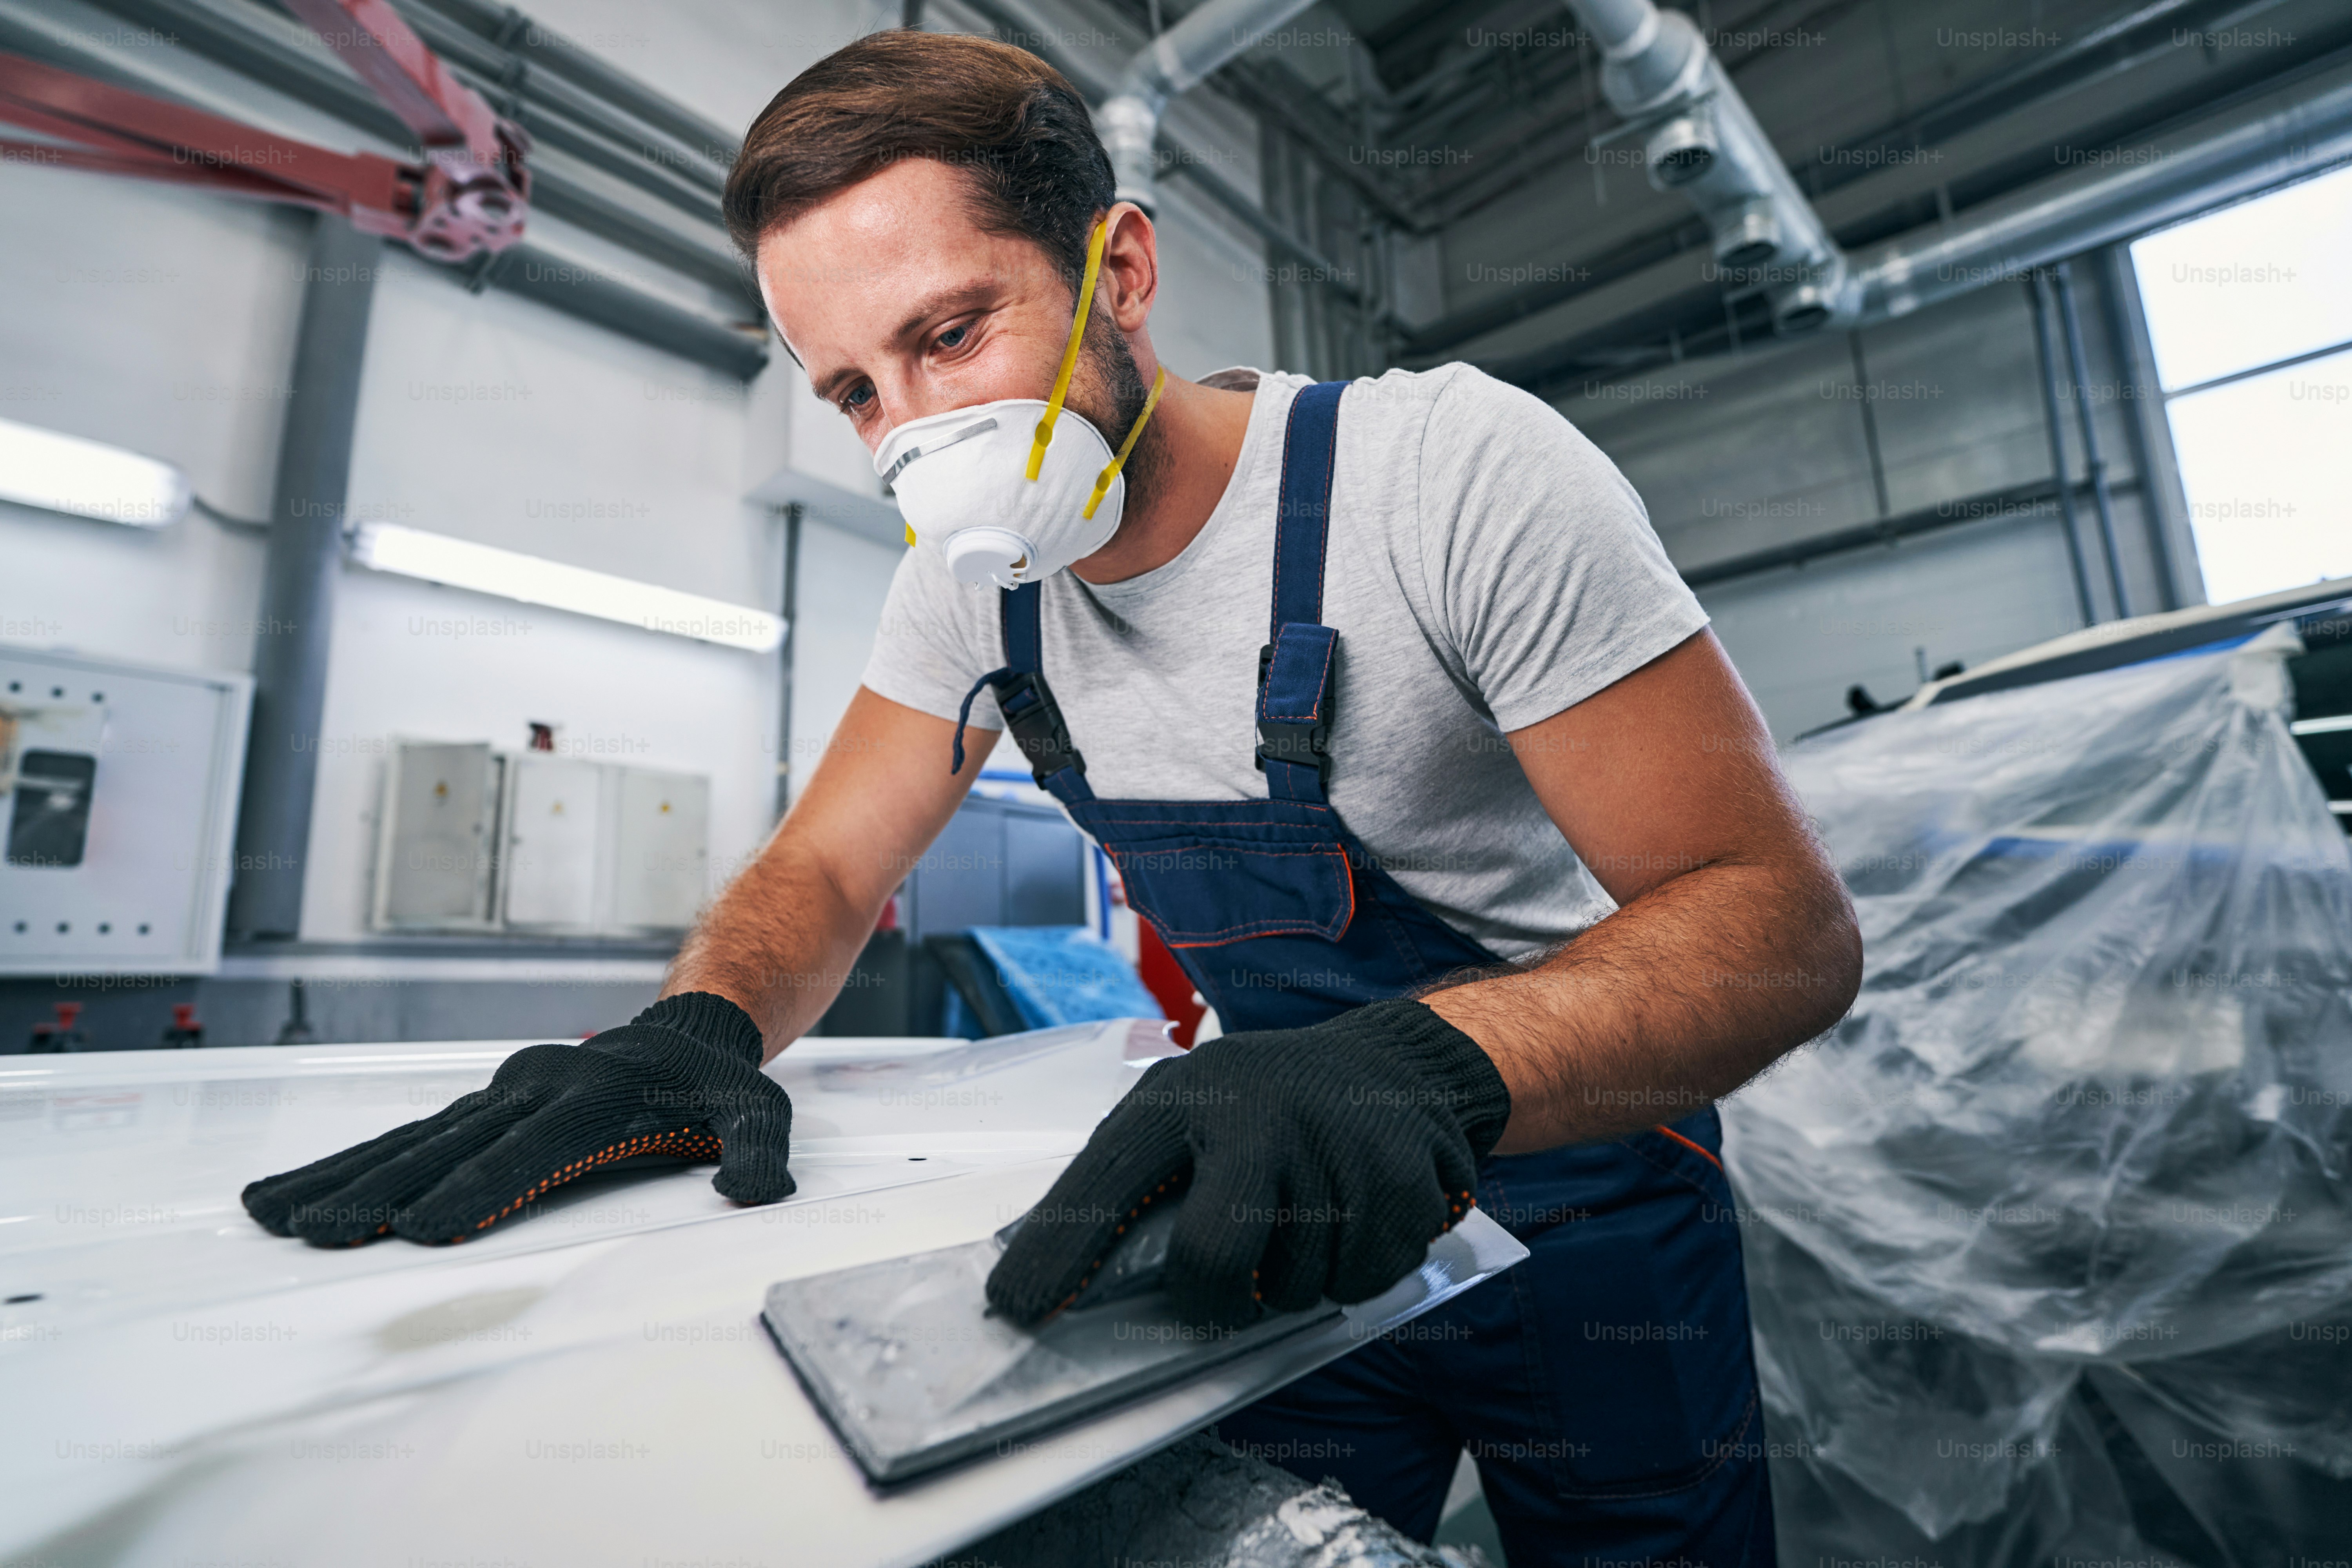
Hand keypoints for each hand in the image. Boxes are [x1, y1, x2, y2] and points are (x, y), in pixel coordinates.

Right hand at [242, 993, 792, 1245]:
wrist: (687, 1034)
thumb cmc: (715, 1087)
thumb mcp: (757, 1111)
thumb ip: (759, 1150)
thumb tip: (757, 1189)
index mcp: (592, 1099)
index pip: (526, 1153)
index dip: (474, 1189)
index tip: (418, 1225)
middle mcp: (534, 1091)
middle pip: (448, 1148)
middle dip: (382, 1191)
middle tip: (324, 1231)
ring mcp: (501, 1096)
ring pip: (411, 1140)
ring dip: (344, 1176)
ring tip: (277, 1213)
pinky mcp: (481, 1106)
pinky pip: (409, 1135)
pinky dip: (350, 1161)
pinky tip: (292, 1189)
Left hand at [986, 998, 1510, 1328]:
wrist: (1395, 1062)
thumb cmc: (1269, 1102)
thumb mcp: (1190, 1108)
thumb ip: (1132, 1180)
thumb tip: (1043, 1268)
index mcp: (1188, 1097)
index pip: (1106, 1182)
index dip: (1059, 1251)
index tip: (1016, 1307)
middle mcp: (1260, 1115)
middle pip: (1214, 1256)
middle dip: (1217, 1296)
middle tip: (1231, 1285)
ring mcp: (1337, 1145)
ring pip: (1300, 1284)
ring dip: (1298, 1280)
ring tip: (1306, 1221)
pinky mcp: (1404, 1178)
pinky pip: (1366, 1279)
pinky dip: (1358, 1272)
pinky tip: (1354, 1220)